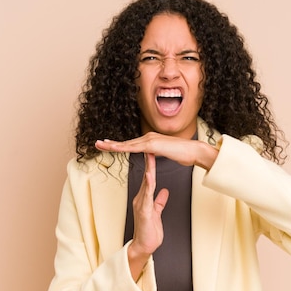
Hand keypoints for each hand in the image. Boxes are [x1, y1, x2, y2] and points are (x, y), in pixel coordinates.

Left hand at [95, 132, 217, 169]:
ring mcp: (149, 140)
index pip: (131, 144)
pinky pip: (133, 148)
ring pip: (127, 144)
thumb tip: (153, 153)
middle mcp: (148, 137)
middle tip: (97, 144)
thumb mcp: (166, 153)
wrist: (194, 151)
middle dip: (110, 144)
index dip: (118, 145)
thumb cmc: (184, 153)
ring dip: (112, 145)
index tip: (107, 145)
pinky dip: (121, 148)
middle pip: (125, 142)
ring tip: (100, 145)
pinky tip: (112, 148)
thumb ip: (157, 152)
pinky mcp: (152, 145)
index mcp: (151, 140)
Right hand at [126, 152, 168, 280]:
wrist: (144, 246)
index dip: (152, 165)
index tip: (154, 151)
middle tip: (150, 145)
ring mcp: (141, 204)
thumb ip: (160, 201)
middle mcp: (141, 198)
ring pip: (146, 183)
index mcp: (144, 198)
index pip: (149, 178)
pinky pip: (147, 196)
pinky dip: (149, 185)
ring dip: (149, 169)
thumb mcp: (157, 213)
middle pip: (147, 177)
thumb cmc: (149, 231)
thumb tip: (164, 191)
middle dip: (148, 161)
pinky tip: (150, 175)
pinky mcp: (144, 211)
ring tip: (150, 155)